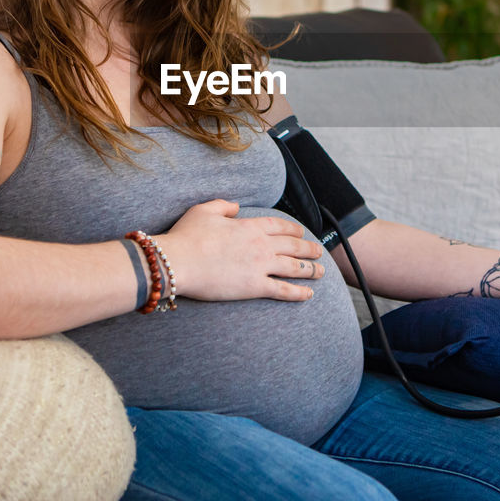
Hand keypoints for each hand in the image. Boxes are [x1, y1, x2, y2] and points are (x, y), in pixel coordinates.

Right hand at [154, 200, 323, 302]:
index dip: (293, 229)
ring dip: (311, 269)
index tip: (301, 232)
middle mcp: (260, 244)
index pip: (279, 226)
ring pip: (294, 267)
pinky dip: (299, 292)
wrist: (177, 261)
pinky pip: (283, 289)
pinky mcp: (255, 287)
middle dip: (308, 248)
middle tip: (319, 251)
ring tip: (321, 271)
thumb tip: (236, 206)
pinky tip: (309, 294)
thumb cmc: (186, 236)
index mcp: (248, 226)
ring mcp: (260, 265)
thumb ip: (222, 206)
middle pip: (293, 245)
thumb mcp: (203, 211)